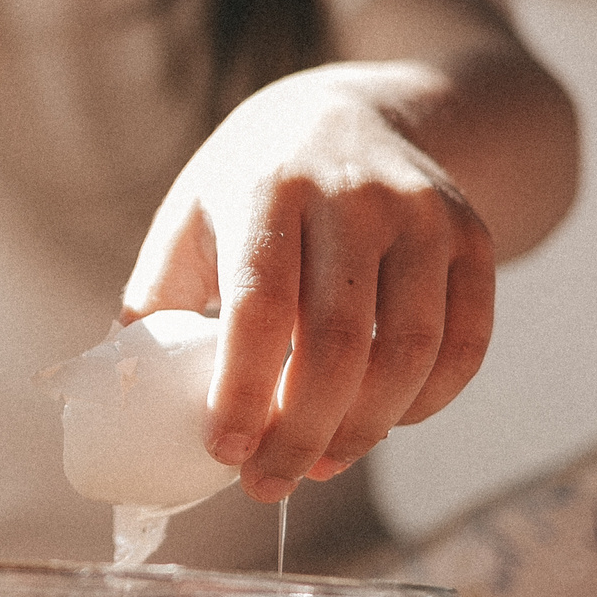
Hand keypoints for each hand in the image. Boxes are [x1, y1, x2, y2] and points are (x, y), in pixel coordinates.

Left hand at [121, 63, 493, 500]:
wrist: (352, 112)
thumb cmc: (254, 182)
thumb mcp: (190, 215)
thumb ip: (159, 300)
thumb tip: (124, 396)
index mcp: (266, 190)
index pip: (260, 308)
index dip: (243, 392)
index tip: (224, 453)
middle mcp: (353, 196)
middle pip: (338, 343)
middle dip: (302, 433)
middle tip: (270, 484)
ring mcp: (423, 216)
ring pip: (409, 352)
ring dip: (366, 429)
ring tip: (323, 462)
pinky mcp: (472, 238)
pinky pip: (464, 343)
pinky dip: (427, 402)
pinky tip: (384, 422)